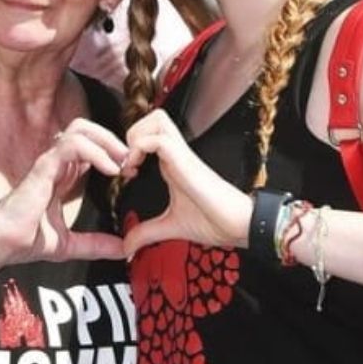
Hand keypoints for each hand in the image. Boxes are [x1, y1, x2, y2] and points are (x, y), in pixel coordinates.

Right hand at [0, 119, 128, 265]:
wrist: (4, 243)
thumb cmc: (27, 240)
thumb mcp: (70, 244)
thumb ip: (95, 244)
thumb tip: (122, 251)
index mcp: (62, 175)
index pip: (90, 147)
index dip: (112, 153)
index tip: (130, 172)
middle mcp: (57, 163)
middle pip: (87, 129)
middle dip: (112, 139)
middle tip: (130, 161)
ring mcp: (50, 161)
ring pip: (80, 129)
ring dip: (106, 140)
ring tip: (121, 162)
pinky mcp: (45, 164)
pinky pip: (73, 144)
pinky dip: (95, 151)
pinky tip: (109, 169)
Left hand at [121, 109, 251, 257]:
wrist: (238, 224)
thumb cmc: (213, 221)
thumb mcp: (170, 227)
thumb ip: (147, 233)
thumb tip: (127, 246)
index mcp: (173, 164)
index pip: (151, 133)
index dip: (131, 145)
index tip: (124, 172)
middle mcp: (176, 154)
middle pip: (154, 117)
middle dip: (134, 133)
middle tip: (127, 161)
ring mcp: (182, 154)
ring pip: (157, 119)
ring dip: (138, 136)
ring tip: (132, 162)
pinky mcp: (185, 160)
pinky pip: (158, 139)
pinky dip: (140, 148)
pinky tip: (136, 169)